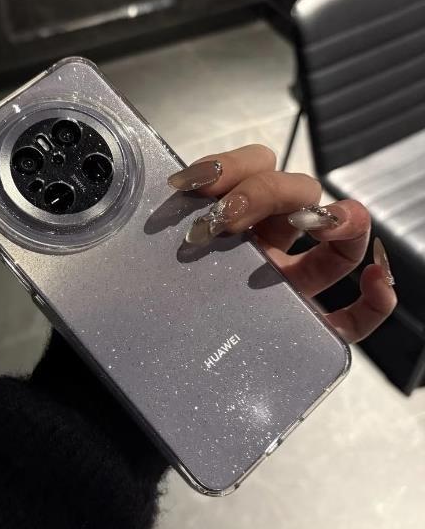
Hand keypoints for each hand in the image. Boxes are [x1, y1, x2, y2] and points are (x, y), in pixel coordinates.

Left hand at [167, 144, 396, 342]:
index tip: (193, 185)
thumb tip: (165, 196)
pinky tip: (376, 284)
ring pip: (338, 244)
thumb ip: (156, 231)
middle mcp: (268, 246)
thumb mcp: (151, 261)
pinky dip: (374, 301)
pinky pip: (353, 316)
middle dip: (266, 192)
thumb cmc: (155, 308)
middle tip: (226, 219)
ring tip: (327, 223)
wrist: (164, 363)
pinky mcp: (307, 328)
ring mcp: (293, 285)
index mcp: (233, 224)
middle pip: (298, 193)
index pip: (254, 170)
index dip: (233, 165)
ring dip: (343, 222)